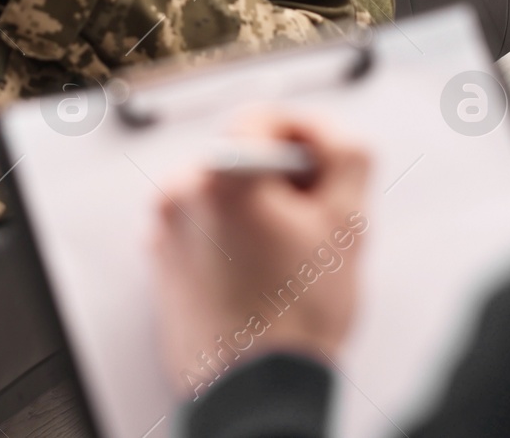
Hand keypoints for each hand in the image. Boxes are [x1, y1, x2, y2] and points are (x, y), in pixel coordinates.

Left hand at [152, 112, 370, 397]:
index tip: (321, 167)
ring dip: (257, 208)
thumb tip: (326, 133)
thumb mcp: (349, 223)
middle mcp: (181, 194)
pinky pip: (203, 224)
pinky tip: (259, 273)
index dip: (305, 135)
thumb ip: (345, 154)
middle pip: (243, 155)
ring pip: (224, 191)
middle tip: (310, 224)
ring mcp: (164, 229)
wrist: (256, 394)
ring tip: (285, 257)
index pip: (266, 115)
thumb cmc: (296, 320)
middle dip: (282, 179)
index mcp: (223, 175)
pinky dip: (231, 235)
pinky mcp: (161, 259)